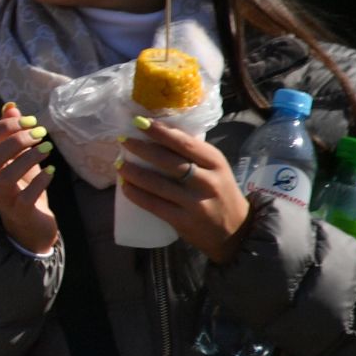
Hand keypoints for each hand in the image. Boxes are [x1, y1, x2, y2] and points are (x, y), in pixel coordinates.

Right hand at [0, 101, 57, 254]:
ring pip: (6, 177)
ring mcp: (4, 198)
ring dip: (28, 159)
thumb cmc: (24, 187)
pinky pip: (25, 197)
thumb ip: (12, 133)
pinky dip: (40, 181)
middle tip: (40, 134)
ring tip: (47, 150)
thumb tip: (11, 106)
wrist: (32, 225)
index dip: (3, 126)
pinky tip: (51, 172)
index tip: (29, 121)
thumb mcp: (19, 158)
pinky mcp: (20, 212)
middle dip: (16, 140)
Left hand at [117, 117, 250, 264]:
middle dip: (141, 149)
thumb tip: (160, 133)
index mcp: (216, 162)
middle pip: (168, 161)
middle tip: (123, 141)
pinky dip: (136, 194)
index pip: (185, 143)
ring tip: (118, 164)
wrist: (237, 232)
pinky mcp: (184, 221)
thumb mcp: (216, 169)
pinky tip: (125, 186)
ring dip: (133, 172)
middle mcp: (207, 181)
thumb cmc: (221, 193)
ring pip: (157, 183)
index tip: (140, 122)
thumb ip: (194, 154)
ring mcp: (195, 203)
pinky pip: (154, 205)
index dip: (160, 132)